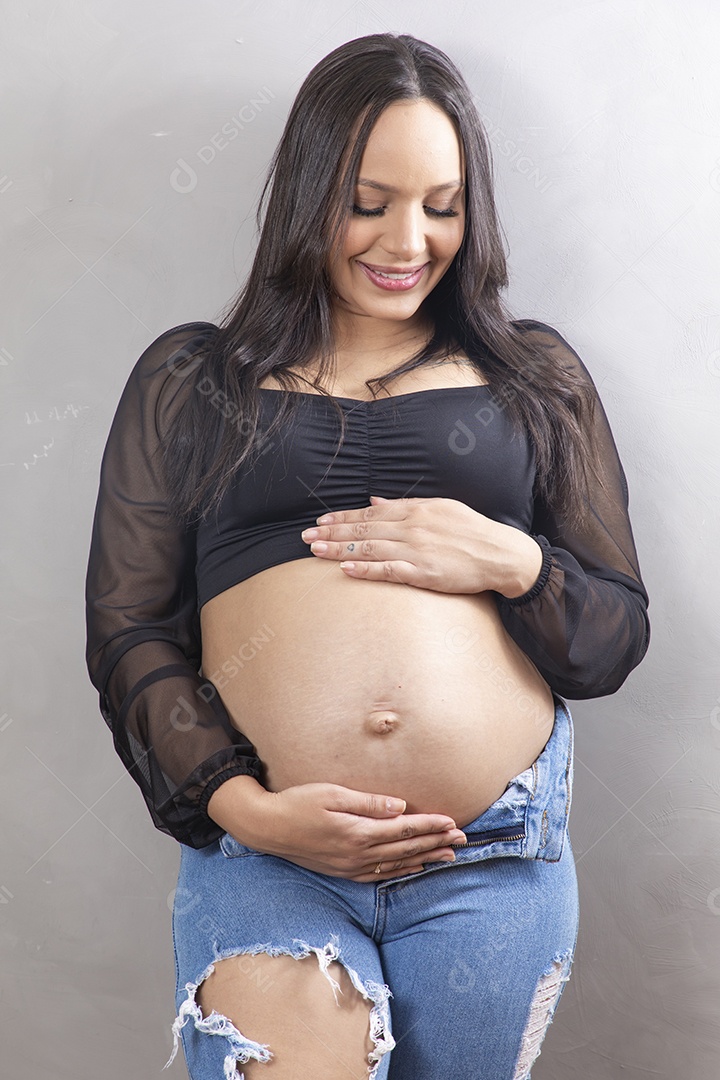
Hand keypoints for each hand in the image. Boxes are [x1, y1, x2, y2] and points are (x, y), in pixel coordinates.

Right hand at [219, 779, 467, 881]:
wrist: (268, 828)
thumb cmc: (298, 803)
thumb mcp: (332, 793)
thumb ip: (368, 802)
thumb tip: (401, 806)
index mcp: (358, 831)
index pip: (404, 828)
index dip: (430, 825)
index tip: (452, 822)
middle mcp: (358, 853)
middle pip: (406, 848)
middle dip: (436, 842)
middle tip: (462, 839)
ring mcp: (350, 866)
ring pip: (397, 863)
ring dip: (425, 858)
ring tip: (448, 855)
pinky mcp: (343, 871)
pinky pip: (379, 874)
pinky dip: (401, 870)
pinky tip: (414, 867)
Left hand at [300, 495, 542, 596]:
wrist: (500, 554)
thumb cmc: (471, 531)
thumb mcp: (440, 507)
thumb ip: (405, 505)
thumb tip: (374, 500)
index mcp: (415, 510)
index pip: (370, 513)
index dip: (343, 517)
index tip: (321, 522)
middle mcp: (412, 527)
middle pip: (364, 530)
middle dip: (332, 533)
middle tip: (305, 537)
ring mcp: (417, 550)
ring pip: (370, 549)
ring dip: (339, 549)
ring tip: (315, 551)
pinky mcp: (424, 572)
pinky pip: (388, 571)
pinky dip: (366, 569)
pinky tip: (346, 569)